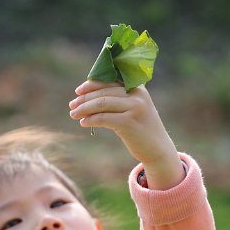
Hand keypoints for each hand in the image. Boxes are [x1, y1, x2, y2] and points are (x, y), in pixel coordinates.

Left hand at [69, 80, 183, 189]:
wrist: (157, 148)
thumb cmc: (140, 128)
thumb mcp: (133, 108)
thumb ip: (117, 98)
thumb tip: (86, 95)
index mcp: (137, 87)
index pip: (110, 80)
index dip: (91, 84)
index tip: (78, 91)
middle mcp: (137, 95)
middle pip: (103, 92)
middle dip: (84, 98)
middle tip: (72, 105)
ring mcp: (135, 108)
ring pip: (101, 104)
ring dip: (84, 109)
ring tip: (73, 114)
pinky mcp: (129, 123)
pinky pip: (103, 118)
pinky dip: (90, 120)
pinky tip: (83, 123)